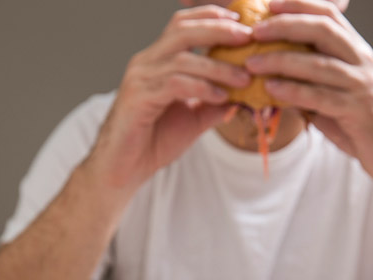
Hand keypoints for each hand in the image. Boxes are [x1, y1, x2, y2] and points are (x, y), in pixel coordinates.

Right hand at [88, 5, 251, 193]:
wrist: (124, 170)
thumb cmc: (154, 143)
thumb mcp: (192, 120)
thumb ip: (213, 106)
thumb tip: (242, 99)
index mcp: (157, 61)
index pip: (182, 25)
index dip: (211, 17)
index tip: (241, 22)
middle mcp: (146, 62)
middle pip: (183, 31)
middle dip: (219, 30)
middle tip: (248, 37)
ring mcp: (140, 78)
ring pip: (183, 59)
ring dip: (218, 67)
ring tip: (244, 78)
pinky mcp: (139, 97)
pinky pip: (175, 84)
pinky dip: (201, 87)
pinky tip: (220, 97)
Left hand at [247, 0, 372, 197]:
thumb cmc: (361, 126)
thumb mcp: (335, 97)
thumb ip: (310, 84)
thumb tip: (272, 79)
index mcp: (357, 51)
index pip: (329, 15)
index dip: (299, 5)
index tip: (269, 5)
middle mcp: (362, 61)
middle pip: (323, 29)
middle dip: (286, 25)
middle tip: (255, 31)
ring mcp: (362, 85)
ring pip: (319, 63)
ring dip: (281, 60)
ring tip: (253, 63)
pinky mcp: (359, 111)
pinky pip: (321, 97)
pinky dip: (294, 91)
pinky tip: (271, 89)